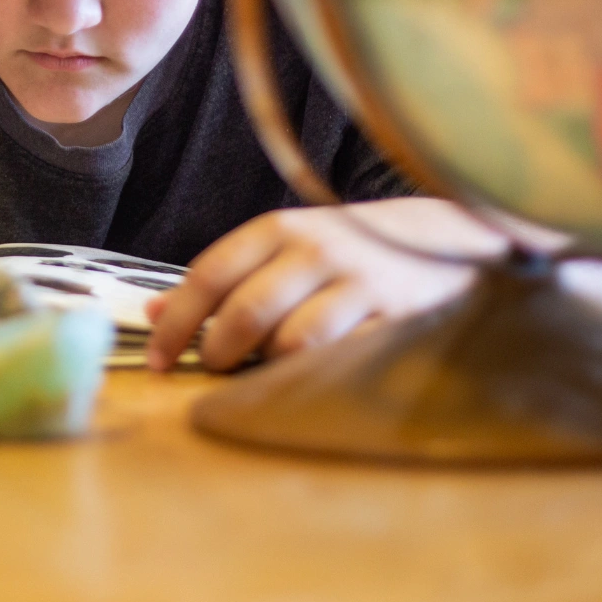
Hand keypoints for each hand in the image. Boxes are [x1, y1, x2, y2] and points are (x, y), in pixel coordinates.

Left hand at [144, 197, 601, 370]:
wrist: (453, 238)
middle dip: (216, 353)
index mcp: (279, 229)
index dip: (175, 321)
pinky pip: (334, 356)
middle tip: (213, 371)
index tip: (158, 359)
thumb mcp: (288, 248)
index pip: (208, 274)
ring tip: (267, 368)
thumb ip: (227, 278)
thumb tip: (148, 310)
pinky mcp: (392, 314)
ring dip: (266, 367)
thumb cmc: (355, 250)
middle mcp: (315, 247)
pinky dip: (309, 373)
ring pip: (287, 341)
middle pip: (241, 314)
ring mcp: (357, 280)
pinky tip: (309, 373)